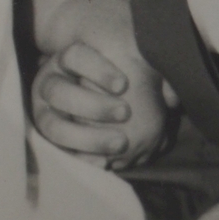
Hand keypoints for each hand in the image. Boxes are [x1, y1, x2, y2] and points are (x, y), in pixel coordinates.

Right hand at [32, 42, 172, 168]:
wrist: (89, 103)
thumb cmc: (114, 80)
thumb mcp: (127, 68)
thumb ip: (149, 74)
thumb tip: (173, 97)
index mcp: (66, 61)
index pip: (74, 56)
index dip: (97, 70)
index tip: (123, 85)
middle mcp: (49, 85)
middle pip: (59, 91)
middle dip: (92, 105)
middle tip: (125, 113)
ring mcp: (45, 113)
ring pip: (53, 125)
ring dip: (86, 137)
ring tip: (121, 143)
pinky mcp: (49, 140)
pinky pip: (57, 152)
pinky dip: (80, 158)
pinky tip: (105, 163)